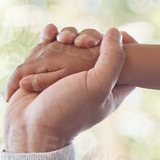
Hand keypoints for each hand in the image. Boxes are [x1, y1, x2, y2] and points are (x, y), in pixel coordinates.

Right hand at [3, 25, 138, 153]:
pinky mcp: (45, 68)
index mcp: (110, 88)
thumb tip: (116, 32)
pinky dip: (49, 35)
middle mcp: (89, 79)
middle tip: (80, 42)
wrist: (31, 127)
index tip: (124, 36)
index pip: (128, 63)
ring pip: (72, 42)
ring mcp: (66, 73)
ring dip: (67, 33)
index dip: (128, 46)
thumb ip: (113, 58)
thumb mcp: (99, 85)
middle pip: (97, 46)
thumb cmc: (67, 110)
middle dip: (88, 36)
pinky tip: (49, 34)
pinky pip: (50, 44)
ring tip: (61, 39)